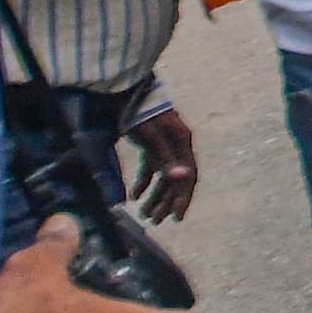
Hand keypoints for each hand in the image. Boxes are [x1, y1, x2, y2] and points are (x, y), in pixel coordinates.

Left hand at [128, 110, 197, 224]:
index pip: (188, 176)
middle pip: (177, 178)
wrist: (123, 91)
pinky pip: (153, 167)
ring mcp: (166, 144)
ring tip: (144, 213)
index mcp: (182, 143)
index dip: (183, 198)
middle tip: (154, 221)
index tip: (176, 219)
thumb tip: (184, 178)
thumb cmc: (138, 114)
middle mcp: (178, 145)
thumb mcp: (151, 137)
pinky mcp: (152, 142)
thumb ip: (166, 158)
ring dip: (156, 195)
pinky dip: (145, 181)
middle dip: (166, 201)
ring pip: (165, 175)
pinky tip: (134, 195)